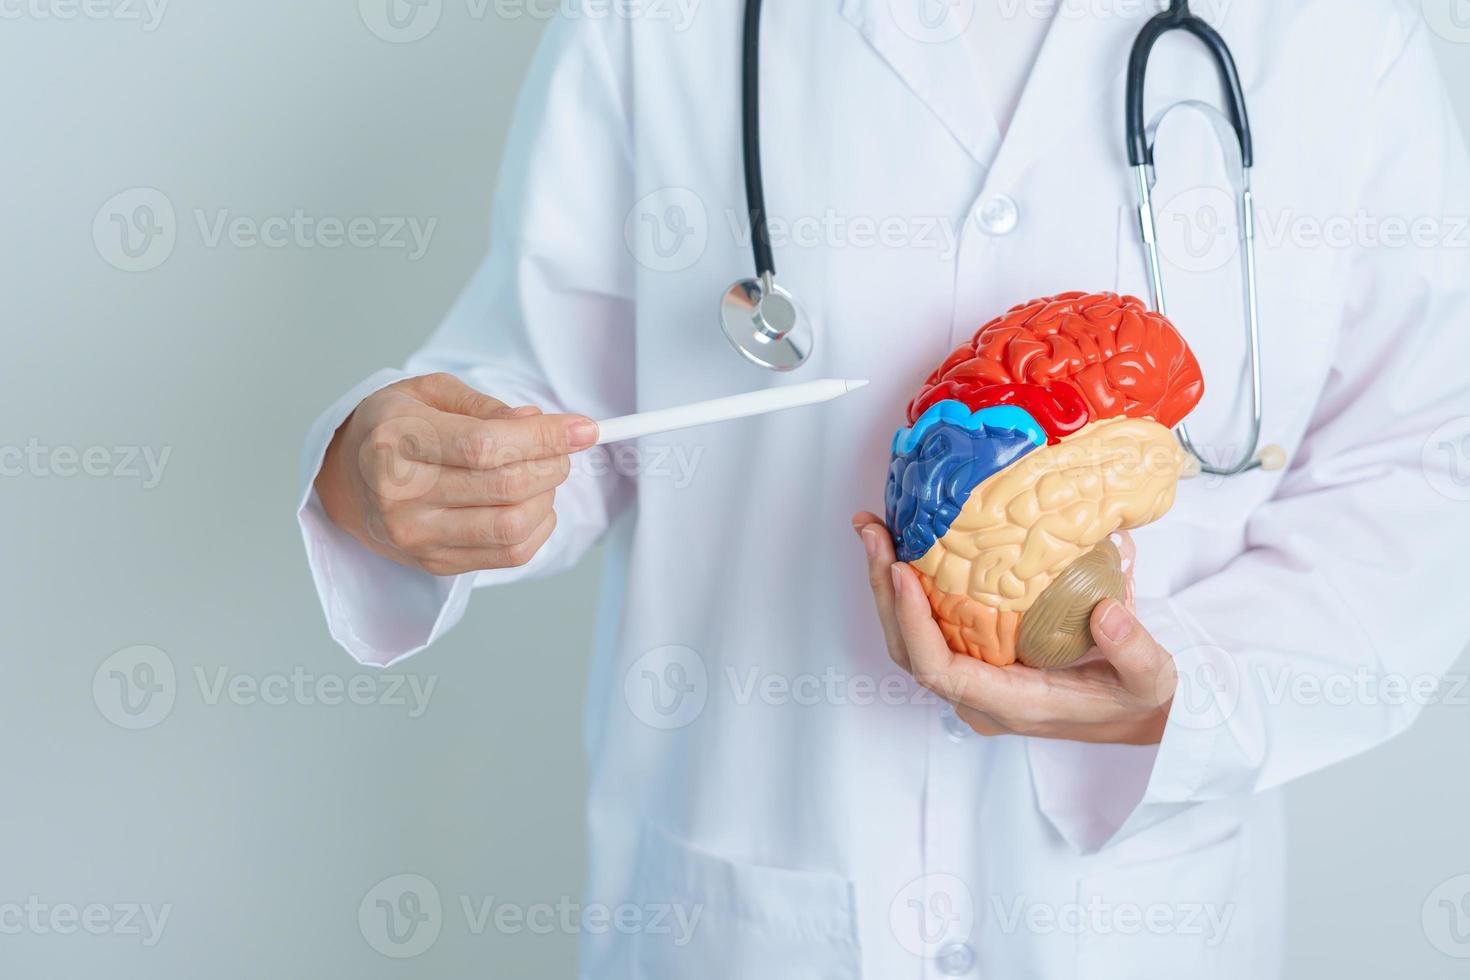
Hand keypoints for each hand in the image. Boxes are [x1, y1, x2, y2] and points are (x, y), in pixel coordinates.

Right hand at [315, 373, 598, 575]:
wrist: (349, 481)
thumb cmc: (395, 428)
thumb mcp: (430, 394)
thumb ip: (485, 407)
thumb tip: (536, 421)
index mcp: (395, 441)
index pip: (486, 446)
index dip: (544, 438)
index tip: (584, 428)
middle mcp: (400, 495)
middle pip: (506, 488)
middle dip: (553, 465)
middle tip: (562, 449)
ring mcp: (416, 536)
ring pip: (513, 527)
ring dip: (548, 498)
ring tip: (543, 475)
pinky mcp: (435, 563)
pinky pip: (509, 555)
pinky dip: (539, 528)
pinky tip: (533, 504)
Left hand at [852, 512, 1174, 744]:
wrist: (1139, 716)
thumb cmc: (1139, 699)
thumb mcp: (1150, 678)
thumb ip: (1133, 651)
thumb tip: (1107, 613)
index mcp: (1010, 703)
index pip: (939, 670)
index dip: (913, 623)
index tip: (902, 573)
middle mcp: (979, 698)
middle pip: (909, 650)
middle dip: (884, 590)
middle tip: (873, 532)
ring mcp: (973, 683)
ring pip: (911, 639)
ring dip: (888, 585)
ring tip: (876, 531)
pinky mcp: (976, 663)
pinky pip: (929, 629)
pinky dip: (909, 590)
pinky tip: (906, 548)